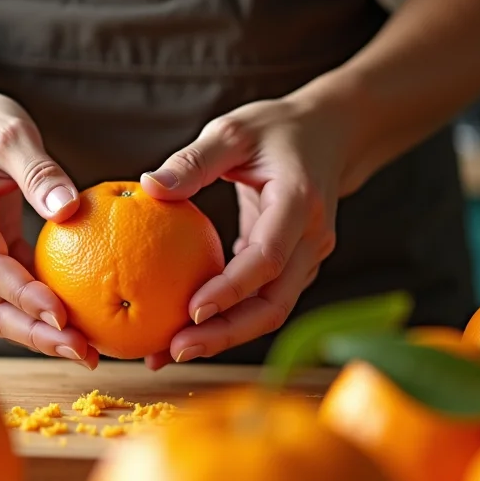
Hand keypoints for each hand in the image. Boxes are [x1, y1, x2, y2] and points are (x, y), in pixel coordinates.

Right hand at [0, 78, 99, 368]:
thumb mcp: (11, 132)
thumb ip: (39, 171)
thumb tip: (71, 209)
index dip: (26, 297)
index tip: (64, 316)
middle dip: (36, 336)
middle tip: (85, 352)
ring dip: (40, 336)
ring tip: (89, 351)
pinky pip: (12, 298)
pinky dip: (41, 316)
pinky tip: (79, 326)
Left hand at [138, 98, 346, 368]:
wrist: (330, 135)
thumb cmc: (276, 129)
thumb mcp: (233, 130)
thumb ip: (193, 160)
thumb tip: (149, 186)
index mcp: (298, 202)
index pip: (267, 257)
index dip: (231, 288)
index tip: (191, 309)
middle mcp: (312, 239)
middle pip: (273, 302)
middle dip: (225, 333)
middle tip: (174, 349)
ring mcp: (309, 258)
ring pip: (271, 311)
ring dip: (225, 335)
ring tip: (172, 351)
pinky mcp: (297, 268)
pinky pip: (265, 301)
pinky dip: (230, 320)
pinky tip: (188, 330)